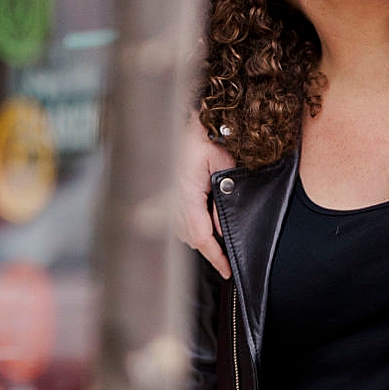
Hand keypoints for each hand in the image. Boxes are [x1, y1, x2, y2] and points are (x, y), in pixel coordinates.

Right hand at [178, 111, 235, 277]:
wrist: (177, 119)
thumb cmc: (201, 136)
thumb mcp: (221, 163)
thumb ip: (226, 194)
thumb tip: (223, 224)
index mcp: (184, 195)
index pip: (201, 237)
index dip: (215, 256)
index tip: (227, 270)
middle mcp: (170, 201)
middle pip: (190, 238)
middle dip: (209, 249)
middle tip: (226, 258)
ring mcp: (163, 199)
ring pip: (181, 231)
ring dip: (198, 236)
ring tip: (216, 242)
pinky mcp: (161, 195)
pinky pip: (175, 220)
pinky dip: (188, 225)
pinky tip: (200, 220)